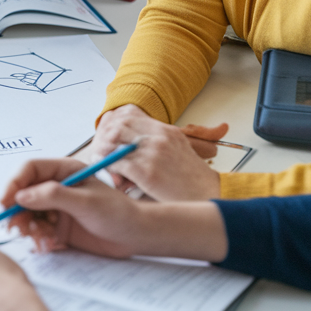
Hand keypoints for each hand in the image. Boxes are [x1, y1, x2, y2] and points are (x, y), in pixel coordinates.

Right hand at [4, 162, 228, 262]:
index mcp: (64, 170)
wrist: (137, 237)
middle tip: (15, 227)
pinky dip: (37, 237)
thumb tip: (22, 196)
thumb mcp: (86, 202)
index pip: (29, 170)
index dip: (13, 184)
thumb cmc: (119, 213)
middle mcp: (57, 186)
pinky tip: (46, 244)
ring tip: (37, 238)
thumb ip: (53, 196)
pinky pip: (37, 229)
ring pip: (27, 213)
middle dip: (16, 210)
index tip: (5, 202)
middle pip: (23, 193)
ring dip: (27, 226)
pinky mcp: (58, 226)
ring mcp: (56, 207)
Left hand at [92, 105, 223, 200]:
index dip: (115, 126)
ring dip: (106, 155)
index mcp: (165, 130)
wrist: (207, 193)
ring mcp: (152, 154)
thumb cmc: (190, 176)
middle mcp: (158, 138)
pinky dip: (111, 170)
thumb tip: (131, 142)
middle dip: (107, 139)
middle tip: (103, 151)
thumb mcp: (177, 147)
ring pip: (115, 146)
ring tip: (104, 164)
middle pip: (119, 128)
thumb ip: (157, 140)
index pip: (130, 117)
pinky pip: (118, 165)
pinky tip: (113, 177)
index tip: (110, 138)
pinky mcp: (147, 172)